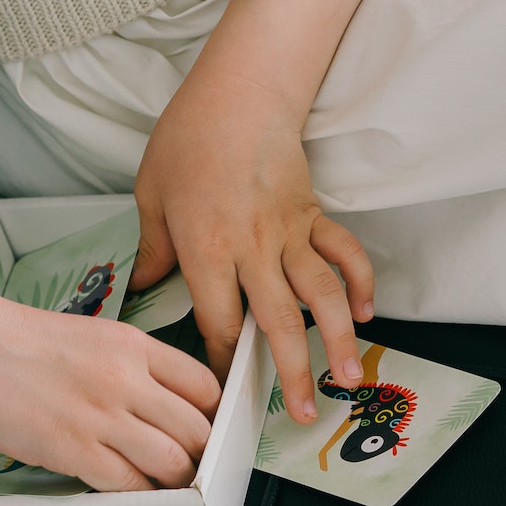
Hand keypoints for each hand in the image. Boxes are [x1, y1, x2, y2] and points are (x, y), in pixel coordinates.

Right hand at [0, 291, 222, 492]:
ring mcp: (102, 415)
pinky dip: (138, 493)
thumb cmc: (21, 340)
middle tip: (192, 464)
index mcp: (136, 347)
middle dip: (200, 453)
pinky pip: (128, 483)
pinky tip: (133, 490)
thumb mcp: (97, 335)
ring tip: (167, 483)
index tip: (206, 429)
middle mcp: (127, 380)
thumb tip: (162, 403)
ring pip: (173, 461)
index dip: (211, 415)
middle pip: (197, 429)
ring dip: (176, 479)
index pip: (205, 387)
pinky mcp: (73, 447)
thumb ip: (134, 365)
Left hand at [131, 64, 373, 422]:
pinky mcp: (313, 216)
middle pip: (276, 323)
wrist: (240, 92)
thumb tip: (142, 286)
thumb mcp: (151, 193)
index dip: (221, 361)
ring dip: (336, 341)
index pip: (216, 320)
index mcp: (207, 248)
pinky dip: (359, 284)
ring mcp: (289, 233)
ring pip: (319, 296)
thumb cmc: (189, 139)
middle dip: (291, 373)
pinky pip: (344, 254)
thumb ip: (152, 248)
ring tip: (348, 379)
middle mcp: (253, 248)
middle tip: (301, 413)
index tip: (223, 390)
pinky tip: (363, 314)